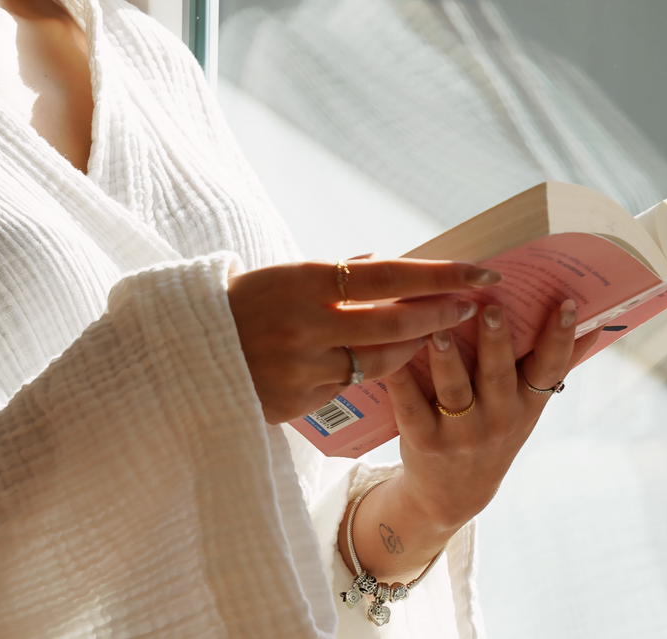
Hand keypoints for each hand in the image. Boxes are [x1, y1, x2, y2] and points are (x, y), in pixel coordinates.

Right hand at [227, 258, 500, 425]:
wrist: (185, 354)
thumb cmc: (241, 304)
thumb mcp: (284, 276)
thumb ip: (337, 275)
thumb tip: (386, 264)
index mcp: (306, 283)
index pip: (391, 276)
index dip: (441, 275)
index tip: (481, 271)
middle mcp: (309, 326)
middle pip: (397, 322)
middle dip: (442, 313)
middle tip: (472, 305)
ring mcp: (305, 368)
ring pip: (382, 361)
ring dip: (414, 347)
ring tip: (434, 333)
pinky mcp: (300, 402)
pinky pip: (351, 385)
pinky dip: (370, 370)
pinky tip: (384, 360)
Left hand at [376, 295, 601, 535]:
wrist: (453, 494)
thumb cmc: (495, 430)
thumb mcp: (528, 406)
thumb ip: (552, 364)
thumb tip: (594, 321)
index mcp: (527, 403)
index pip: (549, 368)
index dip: (559, 337)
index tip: (565, 303)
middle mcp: (499, 418)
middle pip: (498, 375)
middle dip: (496, 342)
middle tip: (491, 307)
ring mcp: (461, 432)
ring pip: (454, 390)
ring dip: (447, 358)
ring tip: (439, 328)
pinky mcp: (424, 440)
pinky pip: (410, 405)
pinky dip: (400, 379)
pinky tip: (392, 352)